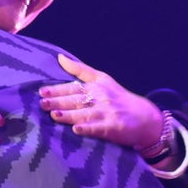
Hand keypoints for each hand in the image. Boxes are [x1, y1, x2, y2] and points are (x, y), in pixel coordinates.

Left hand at [38, 53, 163, 152]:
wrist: (145, 118)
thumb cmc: (119, 98)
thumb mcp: (102, 79)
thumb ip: (80, 69)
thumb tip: (59, 57)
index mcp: (96, 86)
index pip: (74, 87)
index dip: (58, 89)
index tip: (42, 91)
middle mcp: (101, 98)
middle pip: (77, 100)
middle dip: (59, 101)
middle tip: (42, 104)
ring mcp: (107, 113)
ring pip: (85, 113)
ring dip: (70, 114)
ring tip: (54, 115)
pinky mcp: (113, 127)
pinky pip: (99, 128)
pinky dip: (88, 128)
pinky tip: (77, 129)